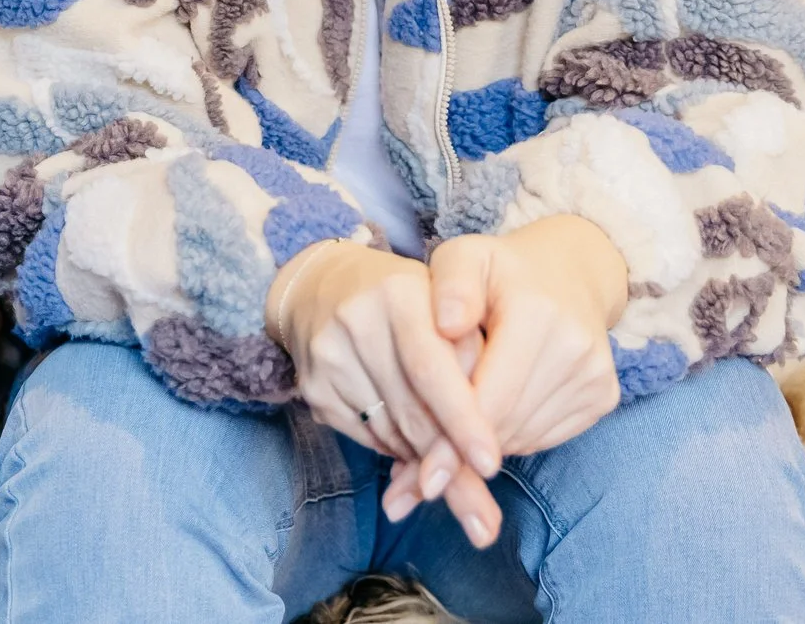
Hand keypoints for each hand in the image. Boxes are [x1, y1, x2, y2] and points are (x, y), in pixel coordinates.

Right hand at [268, 242, 506, 542]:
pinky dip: (398, 453)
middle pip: (412, 412)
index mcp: (398, 293)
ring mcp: (329, 357)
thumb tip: (488, 444)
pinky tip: (414, 451)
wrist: (324, 285)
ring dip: (428, 468)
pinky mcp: (313, 388)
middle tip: (484, 519)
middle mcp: (356, 322)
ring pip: (391, 433)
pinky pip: (367, 438)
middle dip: (451, 469)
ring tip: (458, 490)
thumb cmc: (409, 300)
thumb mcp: (446, 309)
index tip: (491, 465)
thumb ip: (473, 360)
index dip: (463, 419)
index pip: (431, 368)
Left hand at [433, 215, 626, 458]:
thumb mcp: (464, 258)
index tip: (424, 471)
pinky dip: (513, 438)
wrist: (568, 271)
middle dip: (463, 449)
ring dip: (486, 446)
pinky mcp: (604, 396)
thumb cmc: (499, 271)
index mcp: (536, 313)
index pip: (491, 397)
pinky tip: (492, 417)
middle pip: (508, 425)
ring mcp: (595, 375)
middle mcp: (575, 348)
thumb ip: (450, 287)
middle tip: (425, 468)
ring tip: (453, 437)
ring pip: (525, 438)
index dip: (453, 436)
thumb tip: (446, 326)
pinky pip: (545, 437)